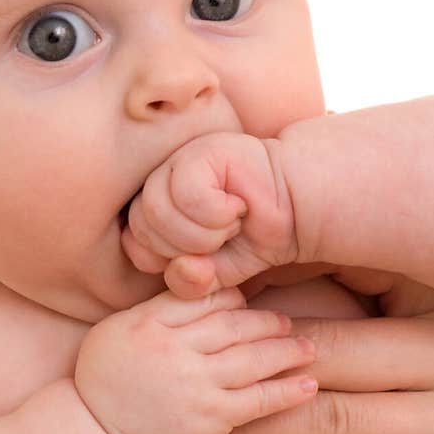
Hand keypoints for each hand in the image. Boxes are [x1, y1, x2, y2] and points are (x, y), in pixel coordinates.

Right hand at [74, 286, 315, 433]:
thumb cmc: (104, 388)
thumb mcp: (113, 334)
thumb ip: (152, 312)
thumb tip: (197, 289)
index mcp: (146, 323)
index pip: (202, 299)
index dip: (232, 299)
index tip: (247, 304)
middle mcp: (173, 348)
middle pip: (233, 324)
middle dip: (266, 322)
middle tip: (286, 322)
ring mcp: (195, 384)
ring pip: (252, 357)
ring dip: (286, 350)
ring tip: (307, 347)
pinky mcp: (212, 418)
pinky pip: (258, 399)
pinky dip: (287, 391)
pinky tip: (308, 385)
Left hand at [121, 132, 296, 297]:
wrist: (300, 206)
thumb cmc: (256, 236)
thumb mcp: (218, 273)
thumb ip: (189, 282)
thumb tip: (179, 269)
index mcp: (157, 205)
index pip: (133, 243)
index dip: (165, 261)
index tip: (204, 257)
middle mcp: (162, 180)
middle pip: (141, 226)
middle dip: (184, 248)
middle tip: (223, 239)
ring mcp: (179, 161)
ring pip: (157, 210)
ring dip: (199, 232)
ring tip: (230, 224)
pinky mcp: (202, 151)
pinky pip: (186, 193)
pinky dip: (215, 212)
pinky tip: (238, 206)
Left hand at [176, 276, 433, 433]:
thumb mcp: (428, 368)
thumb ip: (374, 323)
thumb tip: (253, 272)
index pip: (361, 271)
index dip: (277, 275)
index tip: (201, 286)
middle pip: (330, 352)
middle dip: (243, 364)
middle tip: (173, 369)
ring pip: (326, 418)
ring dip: (240, 428)